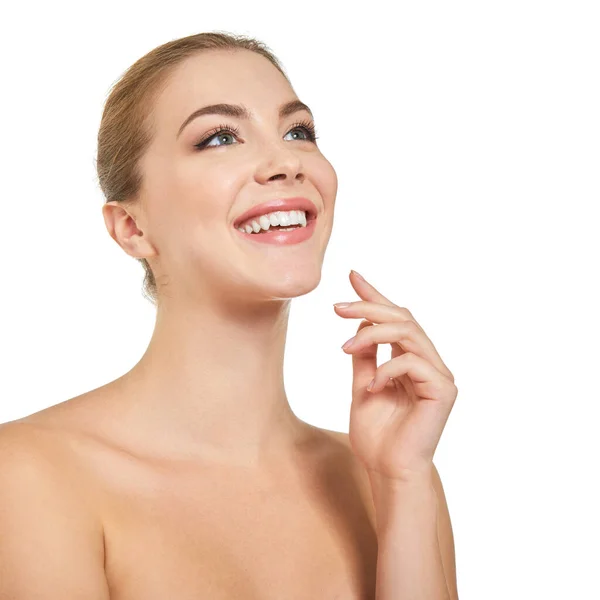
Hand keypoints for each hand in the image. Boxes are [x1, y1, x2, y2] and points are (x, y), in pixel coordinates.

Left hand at [334, 270, 457, 483]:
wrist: (387, 471)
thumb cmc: (377, 434)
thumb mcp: (362, 385)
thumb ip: (364, 356)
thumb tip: (358, 324)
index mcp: (410, 359)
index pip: (395, 318)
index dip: (375, 295)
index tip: (352, 276)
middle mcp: (429, 362)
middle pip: (403, 318)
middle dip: (369, 307)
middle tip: (337, 307)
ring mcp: (439, 375)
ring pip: (409, 333)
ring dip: (373, 333)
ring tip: (345, 346)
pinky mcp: (444, 390)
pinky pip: (413, 363)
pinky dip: (386, 370)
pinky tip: (371, 388)